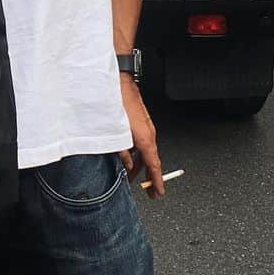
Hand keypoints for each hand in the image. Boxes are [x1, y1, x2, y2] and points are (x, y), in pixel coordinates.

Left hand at [118, 77, 163, 198]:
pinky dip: (137, 153)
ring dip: (140, 165)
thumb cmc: (117, 104)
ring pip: (145, 151)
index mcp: (145, 138)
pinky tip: (127, 157)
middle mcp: (149, 133)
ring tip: (131, 176)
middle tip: (149, 191)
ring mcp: (146, 127)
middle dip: (149, 177)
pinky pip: (141, 142)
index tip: (158, 192)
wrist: (119, 82)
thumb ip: (121, 153)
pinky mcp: (141, 121)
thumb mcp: (115, 134)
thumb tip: (126, 165)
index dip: (156, 181)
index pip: (154, 165)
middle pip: (151, 161)